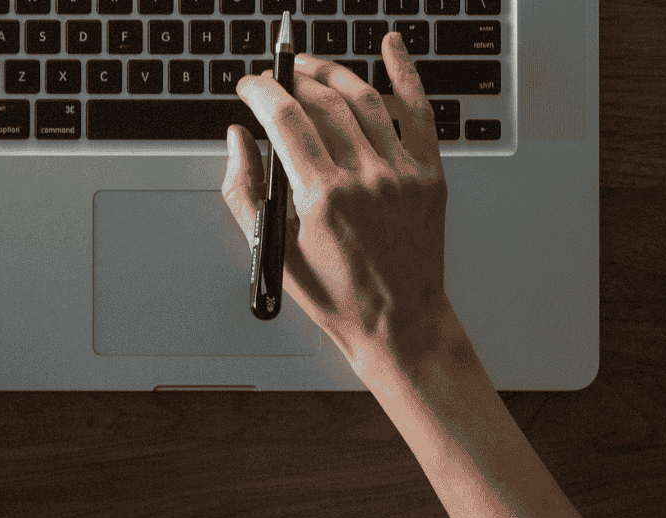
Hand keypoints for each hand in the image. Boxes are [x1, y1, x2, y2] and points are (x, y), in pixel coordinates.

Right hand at [222, 32, 451, 361]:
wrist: (399, 323)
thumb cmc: (336, 294)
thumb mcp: (273, 248)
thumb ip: (244, 189)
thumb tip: (236, 138)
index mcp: (323, 197)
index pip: (285, 119)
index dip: (261, 92)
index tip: (248, 87)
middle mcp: (366, 178)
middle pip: (322, 103)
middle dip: (290, 80)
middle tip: (274, 78)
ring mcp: (401, 173)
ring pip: (363, 99)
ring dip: (331, 73)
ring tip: (308, 67)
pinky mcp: (429, 175)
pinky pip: (420, 111)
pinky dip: (406, 73)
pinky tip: (393, 45)